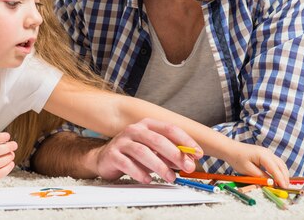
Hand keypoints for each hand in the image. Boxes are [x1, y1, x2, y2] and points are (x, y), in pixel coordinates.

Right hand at [88, 118, 202, 183]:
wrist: (106, 157)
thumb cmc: (133, 153)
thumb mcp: (154, 151)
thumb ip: (169, 154)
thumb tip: (188, 161)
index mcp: (147, 125)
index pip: (169, 129)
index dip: (185, 141)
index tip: (197, 153)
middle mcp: (134, 130)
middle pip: (157, 139)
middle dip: (175, 154)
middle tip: (187, 167)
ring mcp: (122, 141)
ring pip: (142, 151)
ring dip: (159, 166)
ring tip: (170, 177)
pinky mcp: (112, 155)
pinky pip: (127, 164)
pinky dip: (140, 173)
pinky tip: (148, 179)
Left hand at [225, 141, 289, 187]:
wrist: (230, 148)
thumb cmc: (237, 158)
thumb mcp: (248, 170)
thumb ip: (260, 177)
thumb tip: (271, 184)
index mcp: (263, 155)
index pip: (275, 169)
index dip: (280, 179)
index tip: (284, 188)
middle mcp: (268, 152)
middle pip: (281, 166)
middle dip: (284, 177)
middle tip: (286, 188)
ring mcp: (267, 152)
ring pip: (280, 164)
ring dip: (283, 174)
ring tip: (283, 184)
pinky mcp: (266, 155)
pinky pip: (276, 163)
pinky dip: (279, 170)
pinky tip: (278, 177)